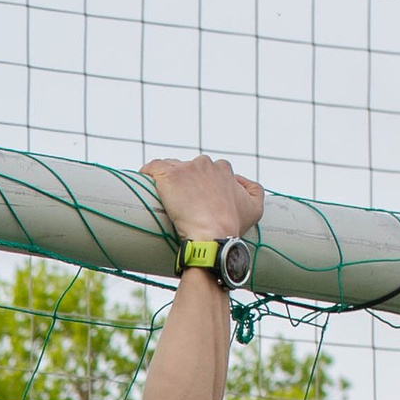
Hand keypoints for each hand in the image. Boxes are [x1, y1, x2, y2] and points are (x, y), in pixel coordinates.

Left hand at [144, 152, 264, 249]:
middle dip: (183, 182)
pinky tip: (143, 182)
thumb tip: (242, 182)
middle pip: (188, 168)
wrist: (213, 236)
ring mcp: (187, 168)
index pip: (206, 170)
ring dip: (166, 179)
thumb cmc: (232, 226)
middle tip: (176, 202)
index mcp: (223, 169)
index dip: (198, 184)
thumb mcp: (255, 208)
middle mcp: (206, 163)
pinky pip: (152, 167)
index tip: (192, 199)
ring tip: (159, 196)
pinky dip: (147, 172)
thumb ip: (254, 190)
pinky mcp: (169, 177)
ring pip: (170, 167)